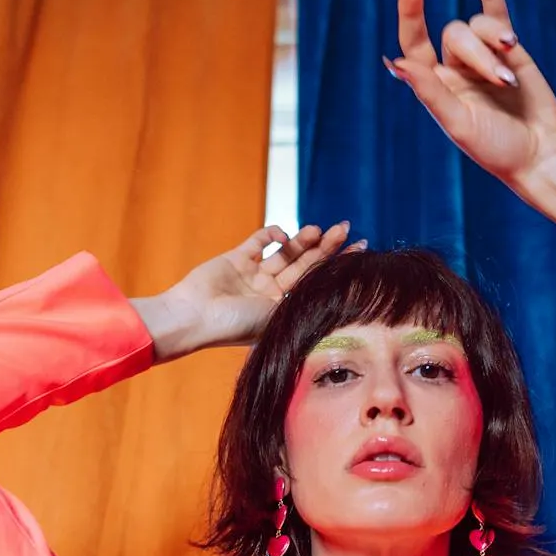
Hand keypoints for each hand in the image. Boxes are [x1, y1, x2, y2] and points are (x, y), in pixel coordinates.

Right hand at [133, 222, 362, 361]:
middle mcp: (271, 293)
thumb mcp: (277, 319)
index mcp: (283, 311)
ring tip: (318, 229)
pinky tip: (282, 236)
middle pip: (306, 265)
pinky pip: (260, 241)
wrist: (193, 317)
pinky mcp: (236, 258)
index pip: (319, 284)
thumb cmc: (234, 327)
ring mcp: (254, 275)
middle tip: (346, 228)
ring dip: (303, 239)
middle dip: (327, 246)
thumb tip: (345, 299)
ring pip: (286, 252)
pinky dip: (273, 235)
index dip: (340, 266)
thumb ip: (303, 305)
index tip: (362, 249)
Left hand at [383, 0, 555, 189]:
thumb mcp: (460, 124)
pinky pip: (494, 12)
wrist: (541, 155)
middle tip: (503, 82)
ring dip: (495, 44)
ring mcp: (481, 55)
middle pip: (454, 35)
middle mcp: (453, 68)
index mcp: (434, 87)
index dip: (410, 13)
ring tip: (513, 76)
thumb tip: (396, 62)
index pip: (414, 43)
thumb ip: (431, 92)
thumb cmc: (497, 149)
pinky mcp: (509, 48)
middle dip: (478, 55)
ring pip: (478, 27)